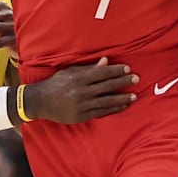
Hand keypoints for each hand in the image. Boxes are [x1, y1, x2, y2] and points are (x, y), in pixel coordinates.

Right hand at [23, 57, 138, 122]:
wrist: (41, 101)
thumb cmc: (57, 83)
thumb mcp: (71, 72)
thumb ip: (89, 68)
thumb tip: (106, 61)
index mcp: (78, 77)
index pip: (102, 72)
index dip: (116, 70)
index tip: (127, 69)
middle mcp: (81, 91)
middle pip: (107, 86)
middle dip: (123, 82)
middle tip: (136, 79)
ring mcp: (82, 104)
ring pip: (106, 101)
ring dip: (122, 98)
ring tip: (134, 96)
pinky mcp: (81, 116)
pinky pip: (101, 112)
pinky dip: (113, 109)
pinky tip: (122, 106)